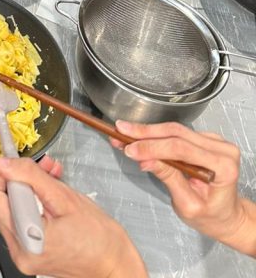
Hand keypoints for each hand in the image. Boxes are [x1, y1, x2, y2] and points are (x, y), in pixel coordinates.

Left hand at [0, 156, 147, 277]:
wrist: (114, 266)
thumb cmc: (99, 239)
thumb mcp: (65, 198)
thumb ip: (31, 176)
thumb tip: (2, 162)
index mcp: (25, 238)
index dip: (4, 176)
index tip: (21, 167)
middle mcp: (19, 250)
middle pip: (1, 202)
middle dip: (22, 181)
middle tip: (45, 171)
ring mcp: (23, 253)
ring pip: (13, 209)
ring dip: (30, 190)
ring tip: (52, 180)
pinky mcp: (30, 253)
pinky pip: (23, 220)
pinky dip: (35, 204)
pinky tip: (52, 195)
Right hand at [113, 121, 252, 252]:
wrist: (226, 215)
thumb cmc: (211, 216)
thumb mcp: (188, 204)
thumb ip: (169, 178)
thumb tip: (145, 160)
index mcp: (223, 166)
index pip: (182, 148)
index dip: (153, 147)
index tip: (130, 150)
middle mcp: (221, 148)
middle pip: (177, 133)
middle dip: (145, 133)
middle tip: (120, 131)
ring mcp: (213, 141)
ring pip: (175, 129)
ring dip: (146, 131)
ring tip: (123, 133)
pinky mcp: (203, 139)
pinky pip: (176, 132)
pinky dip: (155, 135)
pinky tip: (138, 137)